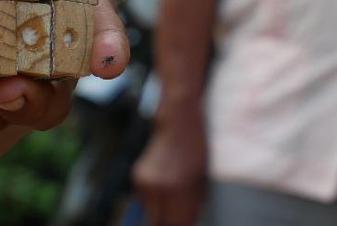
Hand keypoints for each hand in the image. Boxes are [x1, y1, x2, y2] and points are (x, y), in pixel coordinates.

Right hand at [132, 105, 207, 225]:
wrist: (178, 120)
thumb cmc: (196, 150)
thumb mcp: (200, 180)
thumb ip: (191, 206)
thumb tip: (183, 222)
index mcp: (180, 191)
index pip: (175, 225)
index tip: (182, 223)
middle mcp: (159, 189)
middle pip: (157, 223)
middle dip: (167, 222)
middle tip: (176, 217)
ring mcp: (145, 183)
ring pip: (150, 212)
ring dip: (160, 210)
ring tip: (174, 192)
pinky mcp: (136, 177)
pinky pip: (145, 199)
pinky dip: (154, 197)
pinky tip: (164, 181)